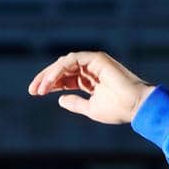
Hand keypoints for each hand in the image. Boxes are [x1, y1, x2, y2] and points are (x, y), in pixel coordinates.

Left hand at [28, 51, 153, 124]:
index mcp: (89, 79)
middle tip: (32, 90)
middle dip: (45, 79)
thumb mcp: (91, 109)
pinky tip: (51, 82)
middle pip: (61, 69)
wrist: (136, 106)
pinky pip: (71, 61)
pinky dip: (60, 70)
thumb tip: (59, 99)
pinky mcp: (96, 58)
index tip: (35, 93)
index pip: (64, 78)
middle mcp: (90, 68)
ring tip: (40, 88)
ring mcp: (93, 62)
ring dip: (50, 75)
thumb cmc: (118, 110)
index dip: (50, 85)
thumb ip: (76, 103)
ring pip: (64, 63)